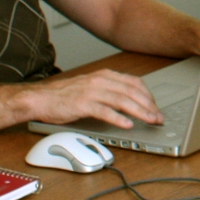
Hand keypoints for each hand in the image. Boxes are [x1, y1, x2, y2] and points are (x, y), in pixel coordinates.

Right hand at [19, 69, 162, 127]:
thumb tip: (130, 100)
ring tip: (150, 120)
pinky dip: (118, 118)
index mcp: (105, 75)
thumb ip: (109, 89)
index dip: (148, 95)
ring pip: (122, 101)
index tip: (156, 106)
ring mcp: (92, 92)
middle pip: (132, 92)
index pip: (134, 82)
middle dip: (149, 105)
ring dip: (139, 112)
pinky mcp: (82, 104)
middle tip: (158, 117)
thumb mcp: (91, 86)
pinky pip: (104, 111)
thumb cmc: (64, 95)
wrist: (40, 98)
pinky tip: (127, 124)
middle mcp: (100, 81)